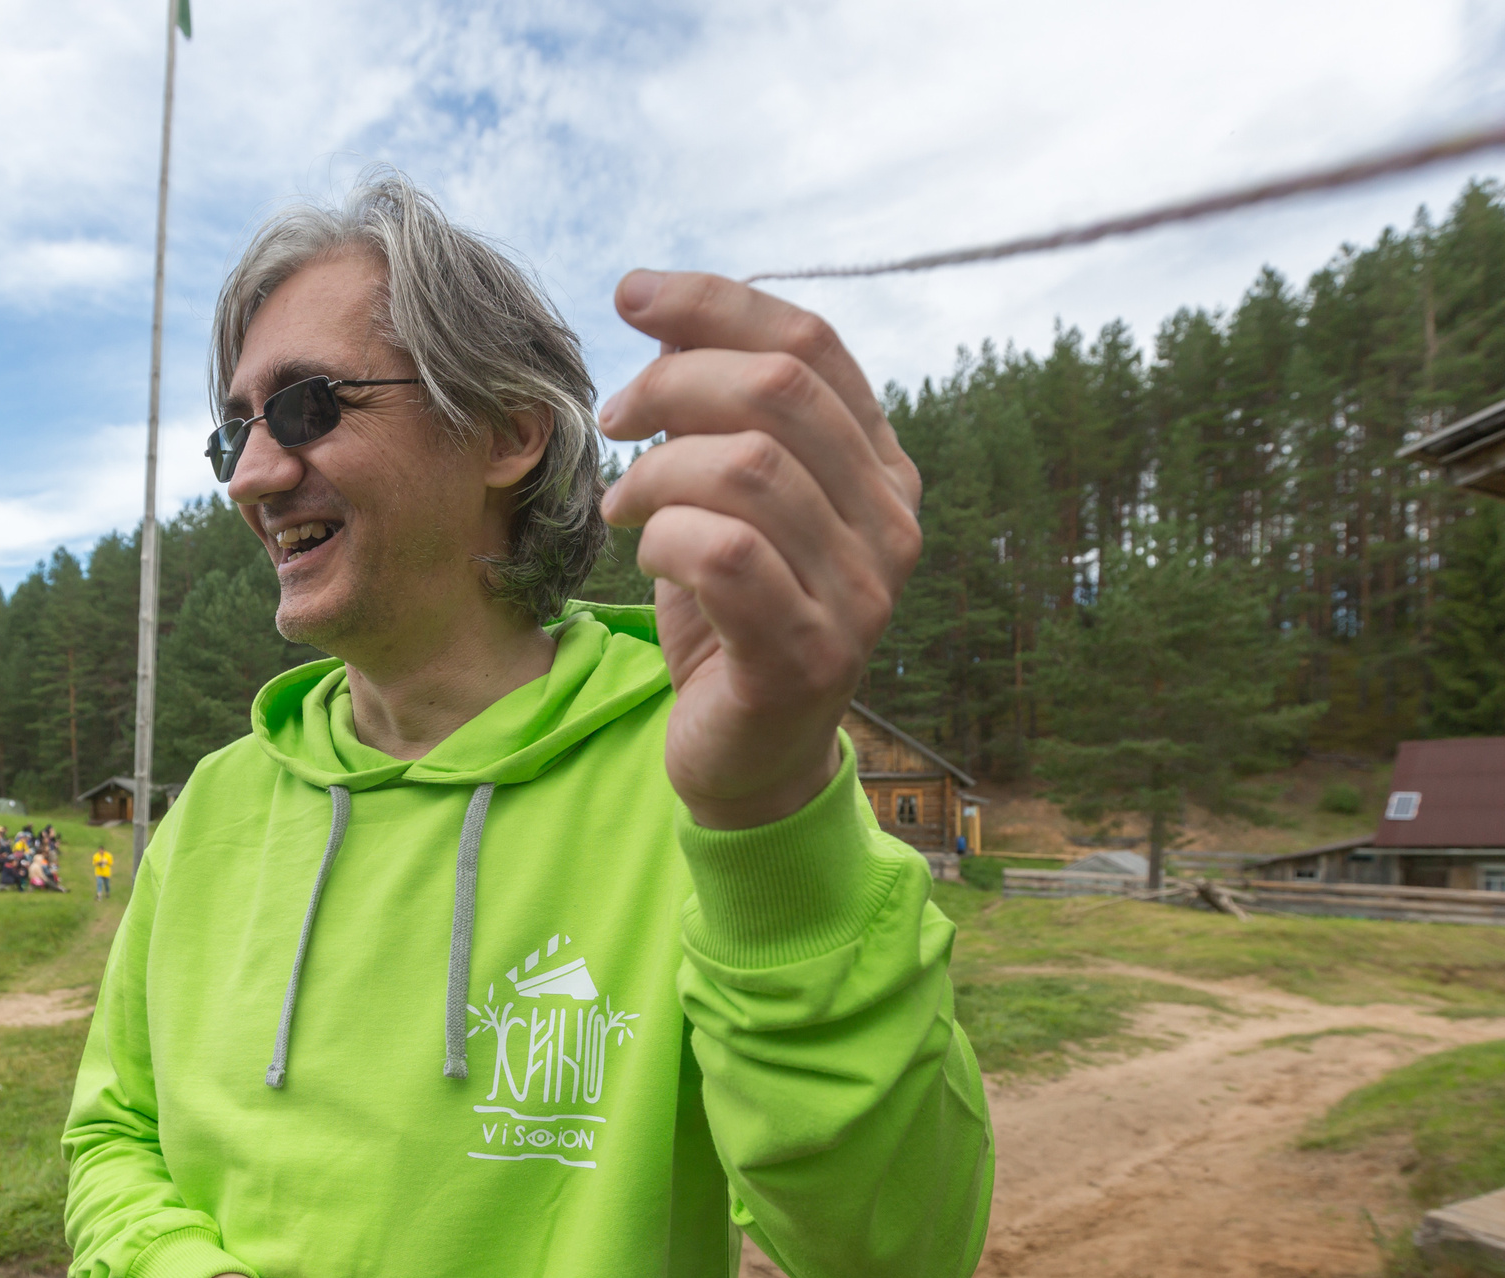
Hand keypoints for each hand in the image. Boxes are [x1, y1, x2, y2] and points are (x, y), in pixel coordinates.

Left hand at [597, 271, 922, 829]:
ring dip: (657, 473)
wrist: (748, 756)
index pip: (812, 344)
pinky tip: (643, 554)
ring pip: (746, 469)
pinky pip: (723, 554)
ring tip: (623, 506)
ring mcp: (861, 594)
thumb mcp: (725, 497)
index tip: (631, 294)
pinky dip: (662, 540)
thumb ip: (716, 412)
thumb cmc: (731, 615)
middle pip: (779, 391)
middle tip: (614, 420)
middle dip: (673, 384)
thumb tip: (665, 313)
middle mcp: (891, 524)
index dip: (716, 304)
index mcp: (882, 468)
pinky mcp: (808, 654)